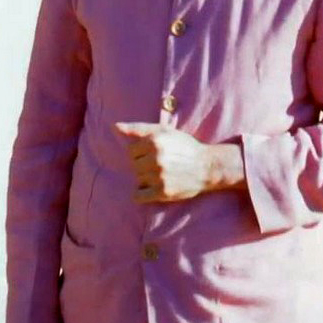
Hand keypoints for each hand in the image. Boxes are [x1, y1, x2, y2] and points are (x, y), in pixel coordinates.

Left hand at [115, 122, 245, 202]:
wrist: (207, 166)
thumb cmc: (184, 146)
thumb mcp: (164, 131)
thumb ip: (138, 129)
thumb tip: (115, 127)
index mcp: (155, 140)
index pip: (131, 151)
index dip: (141, 153)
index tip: (154, 154)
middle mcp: (156, 157)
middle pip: (134, 165)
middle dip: (144, 165)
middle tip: (160, 165)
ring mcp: (159, 176)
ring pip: (137, 179)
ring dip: (145, 179)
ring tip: (161, 175)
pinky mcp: (162, 192)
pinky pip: (138, 196)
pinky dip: (142, 194)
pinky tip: (153, 188)